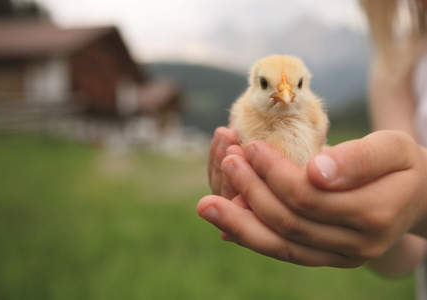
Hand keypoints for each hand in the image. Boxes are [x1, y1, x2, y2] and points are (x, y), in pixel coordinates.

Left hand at [197, 131, 426, 267]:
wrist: (417, 196)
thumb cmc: (402, 165)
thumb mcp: (393, 148)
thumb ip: (359, 159)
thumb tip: (316, 171)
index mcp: (372, 214)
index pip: (307, 196)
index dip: (272, 172)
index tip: (250, 145)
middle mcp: (355, 245)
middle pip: (288, 223)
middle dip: (250, 191)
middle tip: (227, 161)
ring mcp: (338, 257)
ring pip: (280, 246)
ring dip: (240, 224)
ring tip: (206, 206)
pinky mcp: (325, 257)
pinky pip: (284, 252)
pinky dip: (253, 238)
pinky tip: (225, 226)